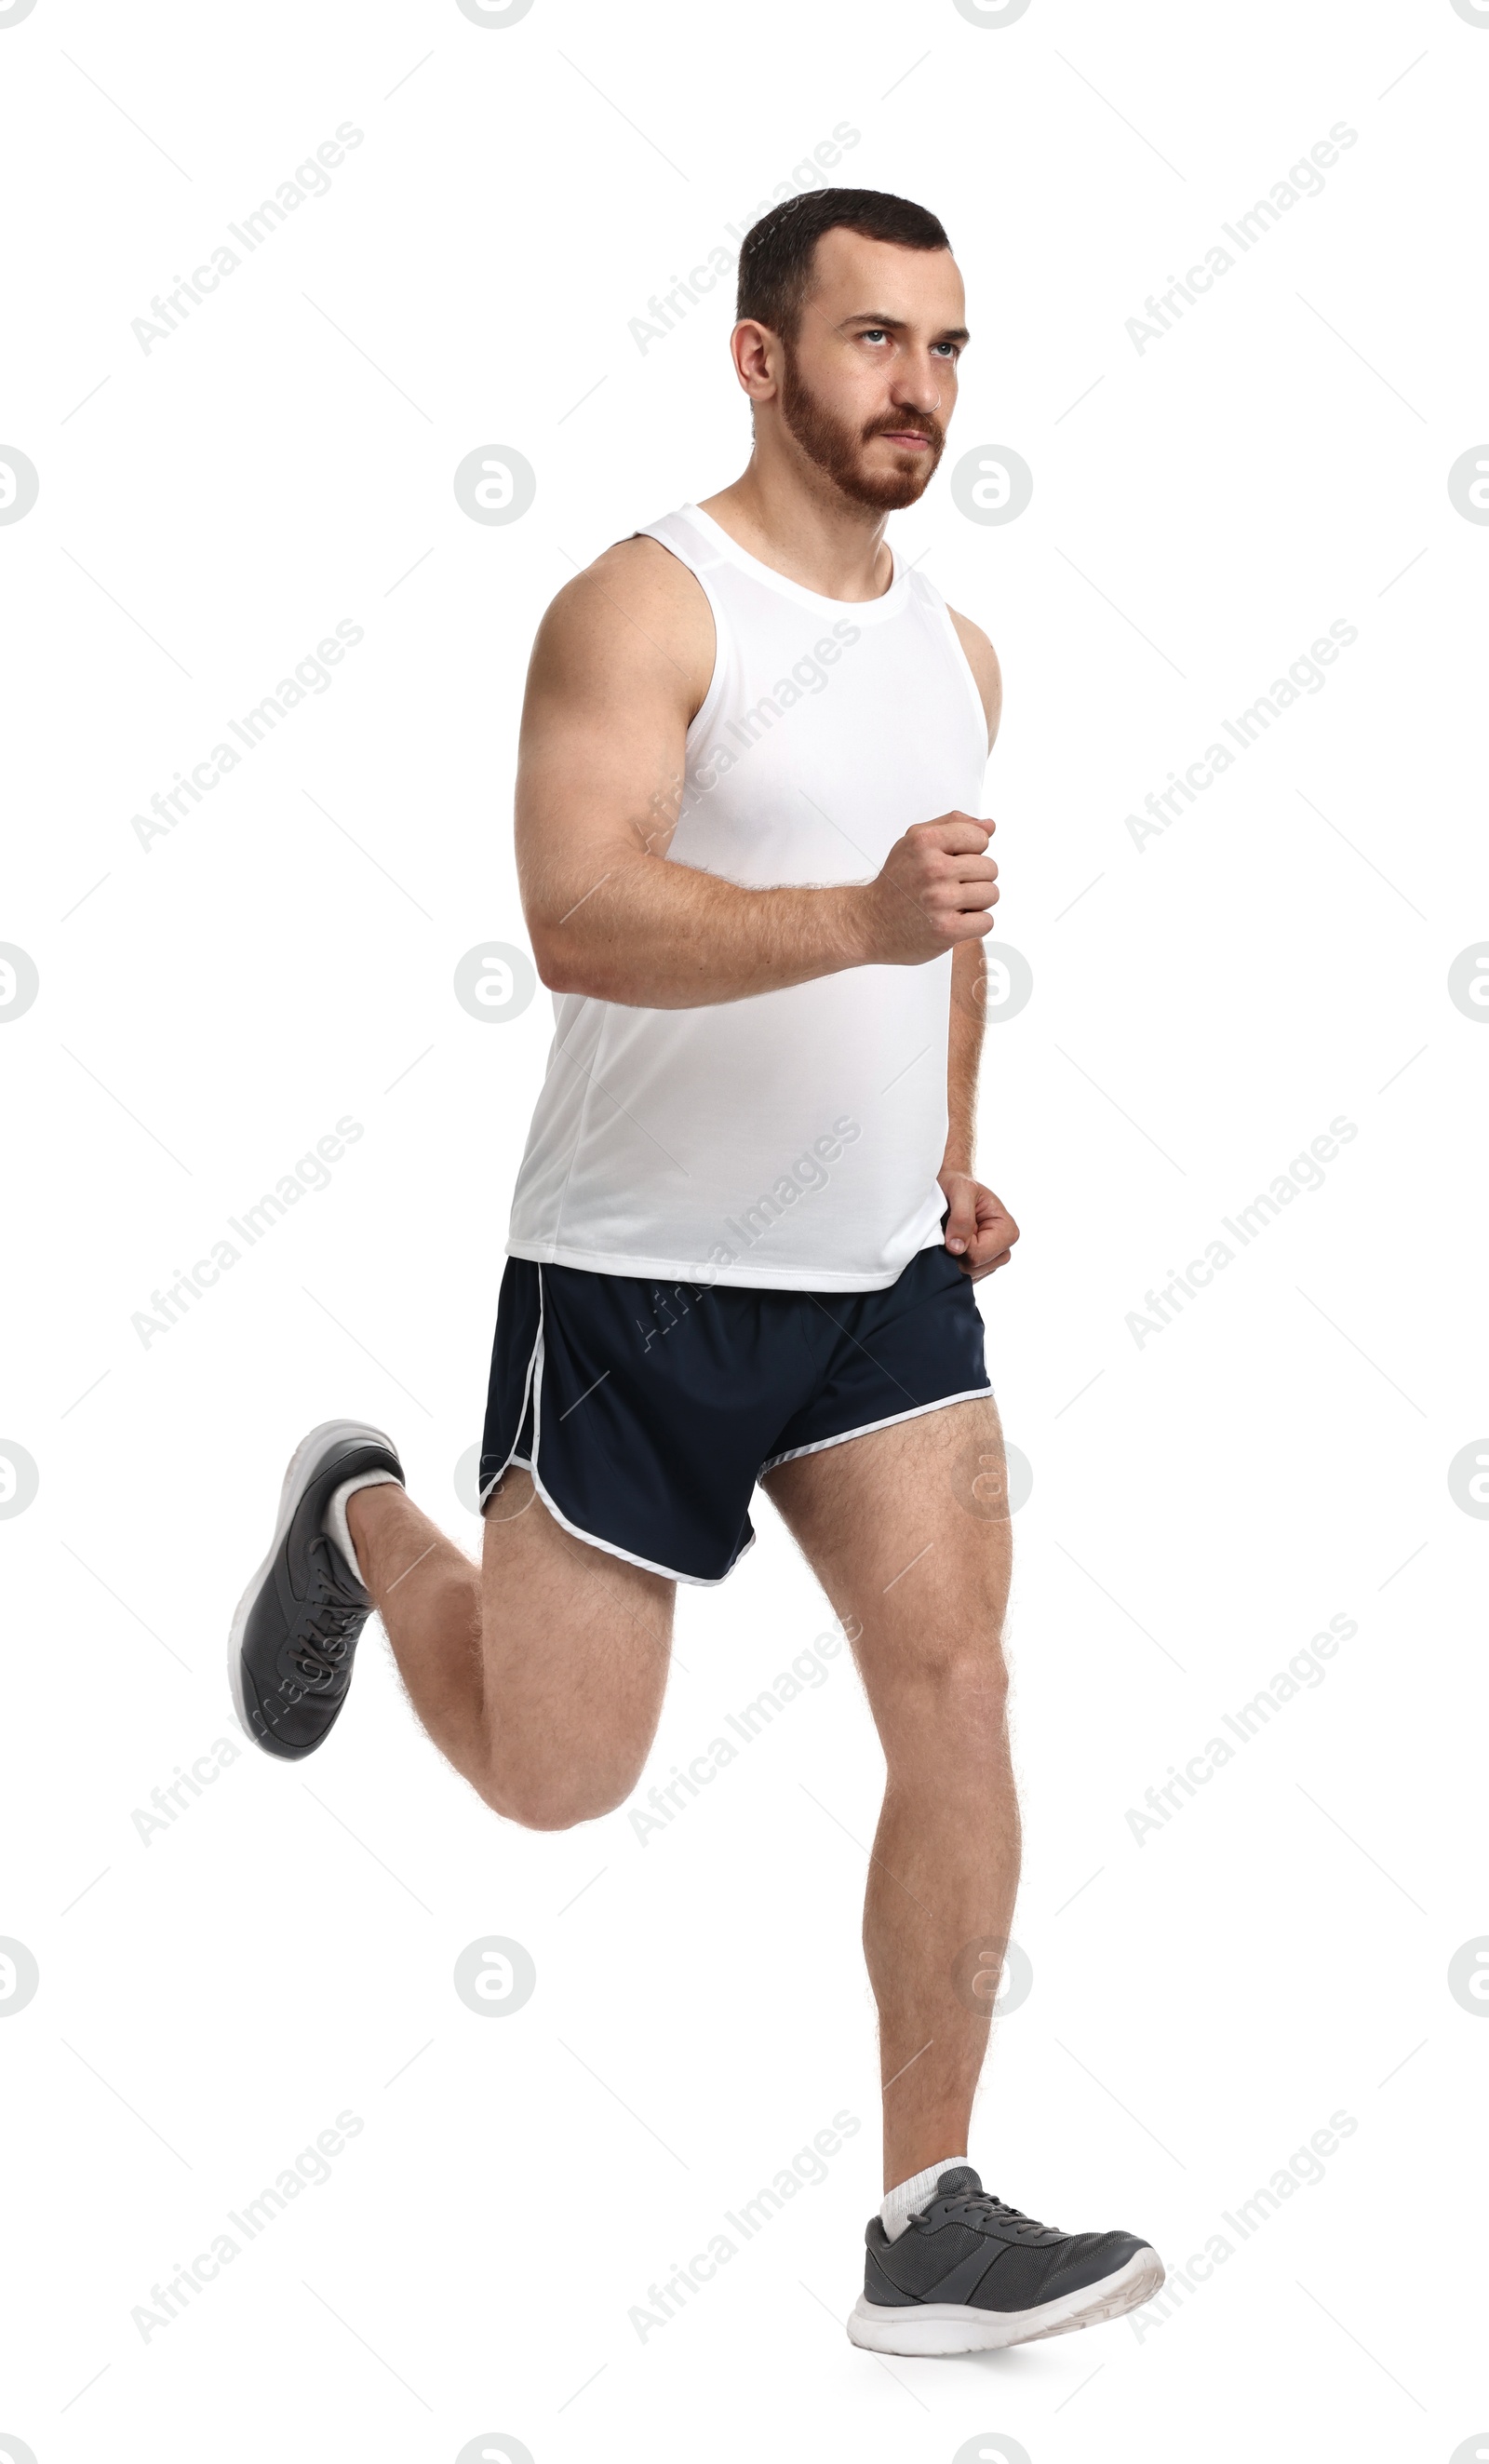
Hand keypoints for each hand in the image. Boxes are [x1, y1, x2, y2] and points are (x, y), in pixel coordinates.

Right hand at [859, 814, 998, 965]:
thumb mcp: (914, 841)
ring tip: (952, 904)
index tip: (954, 862)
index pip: (980, 837)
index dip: (971, 851)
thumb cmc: (895, 884)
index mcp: (925, 842)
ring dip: (976, 902)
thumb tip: (989, 826)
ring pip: (991, 894)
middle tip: (949, 887)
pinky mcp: (946, 930)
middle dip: (974, 878)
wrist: (869, 923)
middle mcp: (932, 869)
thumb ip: (953, 826)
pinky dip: (974, 924)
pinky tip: (954, 920)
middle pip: (989, 868)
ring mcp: (940, 900)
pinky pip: (986, 922)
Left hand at [938, 1172, 1018, 1281]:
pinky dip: (950, 1263)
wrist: (951, 1188)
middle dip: (955, 1252)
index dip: (959, 1242)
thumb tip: (957, 1248)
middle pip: (973, 1268)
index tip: (953, 1224)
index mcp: (1008, 1231)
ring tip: (950, 1234)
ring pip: (966, 1274)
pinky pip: (961, 1276)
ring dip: (951, 1257)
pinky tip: (949, 1245)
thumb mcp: (960, 1190)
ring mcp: (991, 1261)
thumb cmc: (959, 1185)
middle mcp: (1003, 1250)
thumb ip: (961, 1218)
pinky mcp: (978, 1268)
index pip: (978, 1254)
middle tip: (949, 1228)